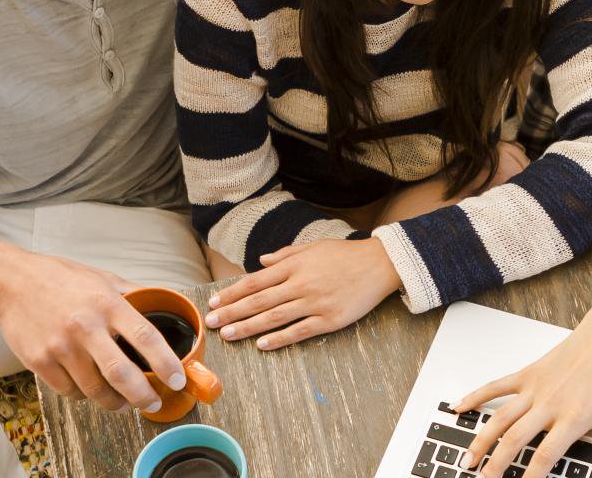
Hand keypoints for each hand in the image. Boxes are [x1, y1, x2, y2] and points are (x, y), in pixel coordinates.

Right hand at [0, 251, 180, 413]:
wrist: (10, 282)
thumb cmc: (59, 279)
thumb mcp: (102, 278)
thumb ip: (132, 295)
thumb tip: (164, 305)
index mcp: (106, 303)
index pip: (145, 337)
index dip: (166, 363)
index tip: (178, 379)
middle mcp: (84, 326)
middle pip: (121, 374)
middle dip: (143, 396)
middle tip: (152, 403)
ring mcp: (60, 347)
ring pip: (95, 390)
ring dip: (114, 402)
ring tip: (123, 402)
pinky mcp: (39, 362)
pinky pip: (70, 392)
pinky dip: (84, 395)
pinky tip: (89, 388)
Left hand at [202, 237, 400, 349]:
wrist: (379, 264)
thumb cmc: (345, 255)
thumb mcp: (313, 247)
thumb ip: (285, 255)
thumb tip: (261, 262)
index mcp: (294, 266)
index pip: (255, 281)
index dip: (232, 294)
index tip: (215, 304)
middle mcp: (300, 284)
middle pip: (259, 301)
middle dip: (232, 313)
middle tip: (211, 324)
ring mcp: (314, 303)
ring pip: (274, 318)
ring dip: (248, 327)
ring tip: (228, 335)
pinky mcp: (329, 319)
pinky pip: (299, 331)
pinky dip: (279, 339)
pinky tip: (262, 345)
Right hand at [456, 329, 591, 477]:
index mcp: (573, 417)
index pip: (546, 455)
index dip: (531, 476)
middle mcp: (549, 404)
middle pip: (515, 440)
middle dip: (497, 464)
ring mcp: (534, 389)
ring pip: (500, 418)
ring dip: (481, 439)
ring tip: (468, 458)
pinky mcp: (527, 375)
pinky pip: (496, 387)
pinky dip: (475, 397)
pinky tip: (459, 408)